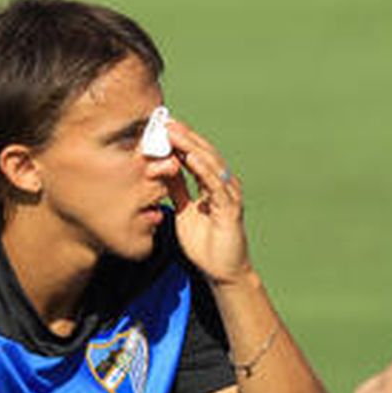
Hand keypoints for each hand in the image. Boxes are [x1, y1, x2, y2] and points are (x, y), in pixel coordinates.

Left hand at [162, 116, 251, 285]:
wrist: (221, 271)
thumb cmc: (205, 243)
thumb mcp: (184, 210)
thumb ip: (177, 189)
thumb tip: (161, 168)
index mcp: (213, 184)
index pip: (197, 156)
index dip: (181, 140)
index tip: (162, 125)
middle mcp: (224, 185)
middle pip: (205, 154)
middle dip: (185, 137)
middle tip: (166, 121)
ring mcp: (229, 195)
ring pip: (211, 164)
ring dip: (193, 147)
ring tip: (175, 132)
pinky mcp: (231, 210)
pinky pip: (217, 186)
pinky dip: (205, 170)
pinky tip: (192, 158)